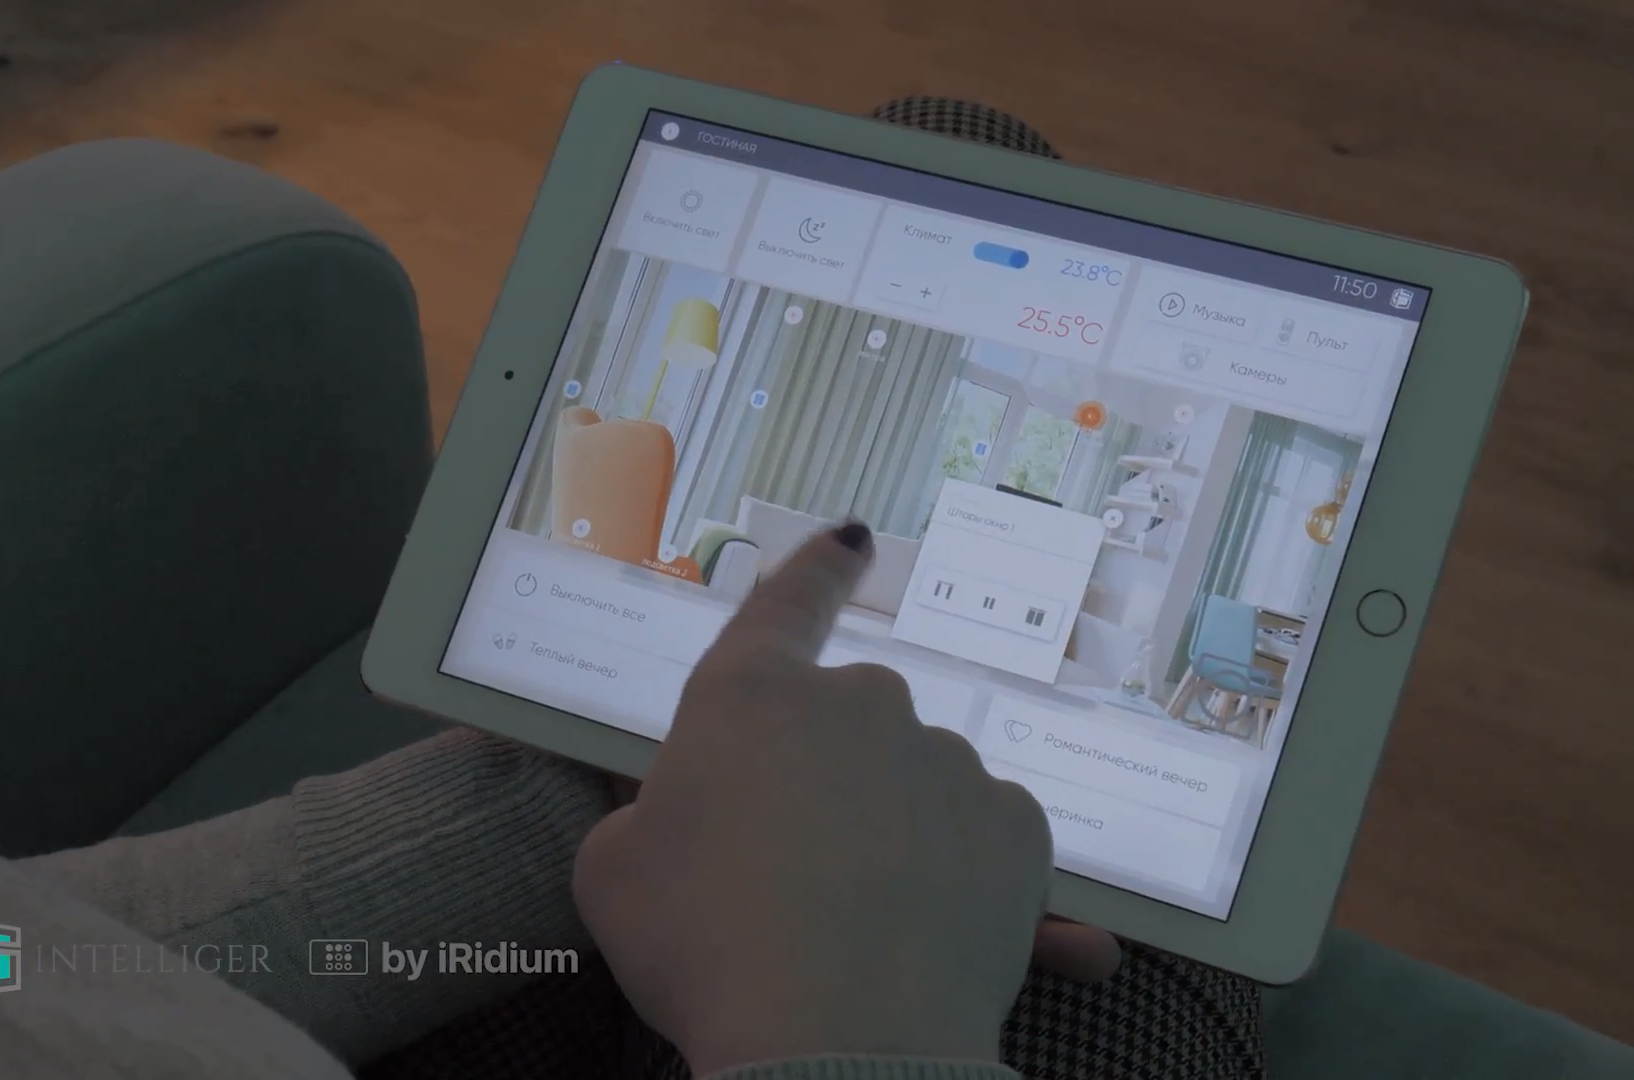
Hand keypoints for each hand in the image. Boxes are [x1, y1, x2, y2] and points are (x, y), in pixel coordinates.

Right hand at [574, 523, 1056, 1075]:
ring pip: (918, 783)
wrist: (836, 1045)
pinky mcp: (1016, 826)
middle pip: (850, 722)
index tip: (851, 539)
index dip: (815, 570)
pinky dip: (956, 874)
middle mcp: (861, 704)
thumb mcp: (617, 876)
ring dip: (894, 831)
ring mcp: (947, 761)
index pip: (787, 601)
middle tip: (797, 873)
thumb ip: (653, 818)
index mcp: (752, 696)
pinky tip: (919, 939)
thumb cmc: (702, 949)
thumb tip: (688, 820)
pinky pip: (980, 836)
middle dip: (830, 779)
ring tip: (858, 929)